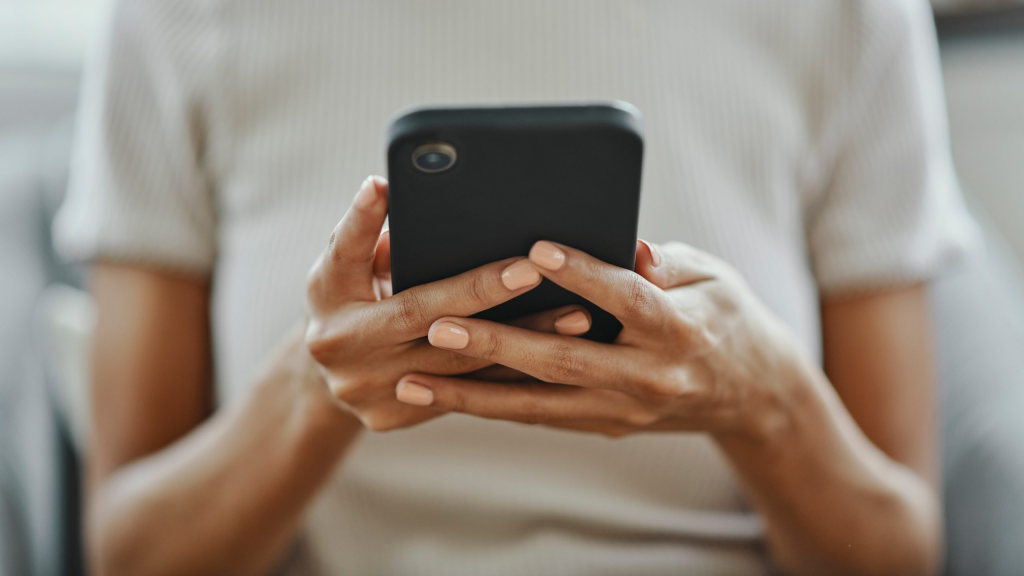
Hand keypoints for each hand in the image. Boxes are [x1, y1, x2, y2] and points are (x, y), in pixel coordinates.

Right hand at [305, 176, 593, 430]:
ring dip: (521, 340)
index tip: (396, 189)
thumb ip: (363, 232)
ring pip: (458, 365)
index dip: (369, 223)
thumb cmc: (347, 298)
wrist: (328, 376)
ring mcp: (370, 392)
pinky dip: (514, 372)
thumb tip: (390, 188)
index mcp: (326, 299)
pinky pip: (468, 395)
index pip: (351, 255)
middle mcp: (344, 351)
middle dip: (482, 293)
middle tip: (535, 272)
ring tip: (576, 317)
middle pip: (423, 317)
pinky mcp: (396, 418)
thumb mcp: (341, 263)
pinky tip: (561, 355)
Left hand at [394, 239, 798, 439]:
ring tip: (415, 382)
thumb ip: (664, 263)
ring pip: (540, 404)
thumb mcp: (712, 277)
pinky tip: (449, 396)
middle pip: (565, 361)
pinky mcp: (607, 424)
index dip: (582, 275)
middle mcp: (649, 377)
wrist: (753, 394)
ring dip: (474, 395)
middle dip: (497, 345)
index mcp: (680, 330)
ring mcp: (625, 410)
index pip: (626, 299)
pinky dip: (495, 407)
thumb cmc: (728, 318)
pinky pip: (543, 416)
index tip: (534, 251)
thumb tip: (629, 243)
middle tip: (438, 326)